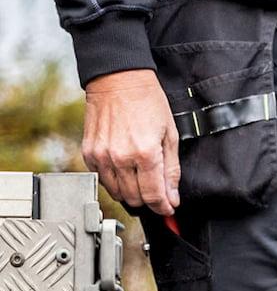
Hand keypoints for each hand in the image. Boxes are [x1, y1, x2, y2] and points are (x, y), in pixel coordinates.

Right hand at [82, 69, 178, 214]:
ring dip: (131, 193)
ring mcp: (101, 156)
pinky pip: (102, 179)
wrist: (118, 81)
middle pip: (135, 198)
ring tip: (141, 181)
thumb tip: (172, 197)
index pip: (154, 196)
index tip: (168, 209)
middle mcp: (120, 158)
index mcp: (145, 154)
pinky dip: (114, 181)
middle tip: (157, 193)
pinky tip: (124, 170)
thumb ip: (172, 170)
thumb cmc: (147, 102)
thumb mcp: (170, 135)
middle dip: (149, 200)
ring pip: (117, 193)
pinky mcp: (89, 152)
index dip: (163, 207)